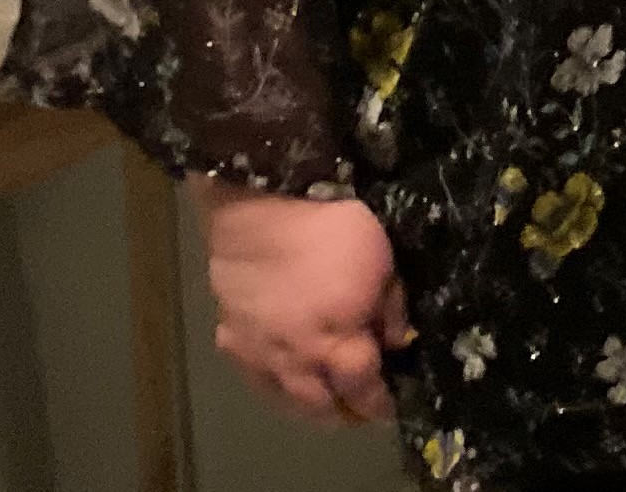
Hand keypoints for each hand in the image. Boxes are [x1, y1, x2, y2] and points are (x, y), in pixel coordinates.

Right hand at [200, 181, 412, 426]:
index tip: (390, 408)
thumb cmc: (332, 231)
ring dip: (309, 409)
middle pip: (323, 407)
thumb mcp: (385, 264)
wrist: (262, 211)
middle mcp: (299, 361)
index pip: (364, 392)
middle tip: (358, 410)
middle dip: (345, 414)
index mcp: (340, 344)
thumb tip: (394, 344)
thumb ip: (391, 310)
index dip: (379, 405)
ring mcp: (260, 354)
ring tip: (324, 405)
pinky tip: (283, 379)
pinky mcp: (230, 339)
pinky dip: (272, 387)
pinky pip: (253, 378)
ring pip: (285, 401)